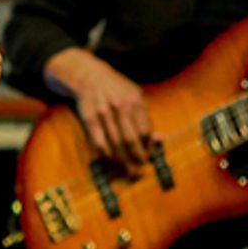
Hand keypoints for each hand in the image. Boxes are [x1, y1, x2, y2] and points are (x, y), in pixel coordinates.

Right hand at [48, 48, 151, 171]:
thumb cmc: (117, 89)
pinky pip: (98, 140)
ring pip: (115, 142)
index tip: (148, 158)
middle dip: (136, 158)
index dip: (147, 148)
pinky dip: (105, 152)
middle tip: (139, 172)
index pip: (145, 131)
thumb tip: (158, 139)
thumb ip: (146, 117)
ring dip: (121, 159)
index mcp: (135, 101)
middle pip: (130, 139)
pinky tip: (110, 159)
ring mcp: (104, 112)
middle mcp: (120, 106)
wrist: (90, 76)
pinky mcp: (90, 118)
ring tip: (127, 170)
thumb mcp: (136, 96)